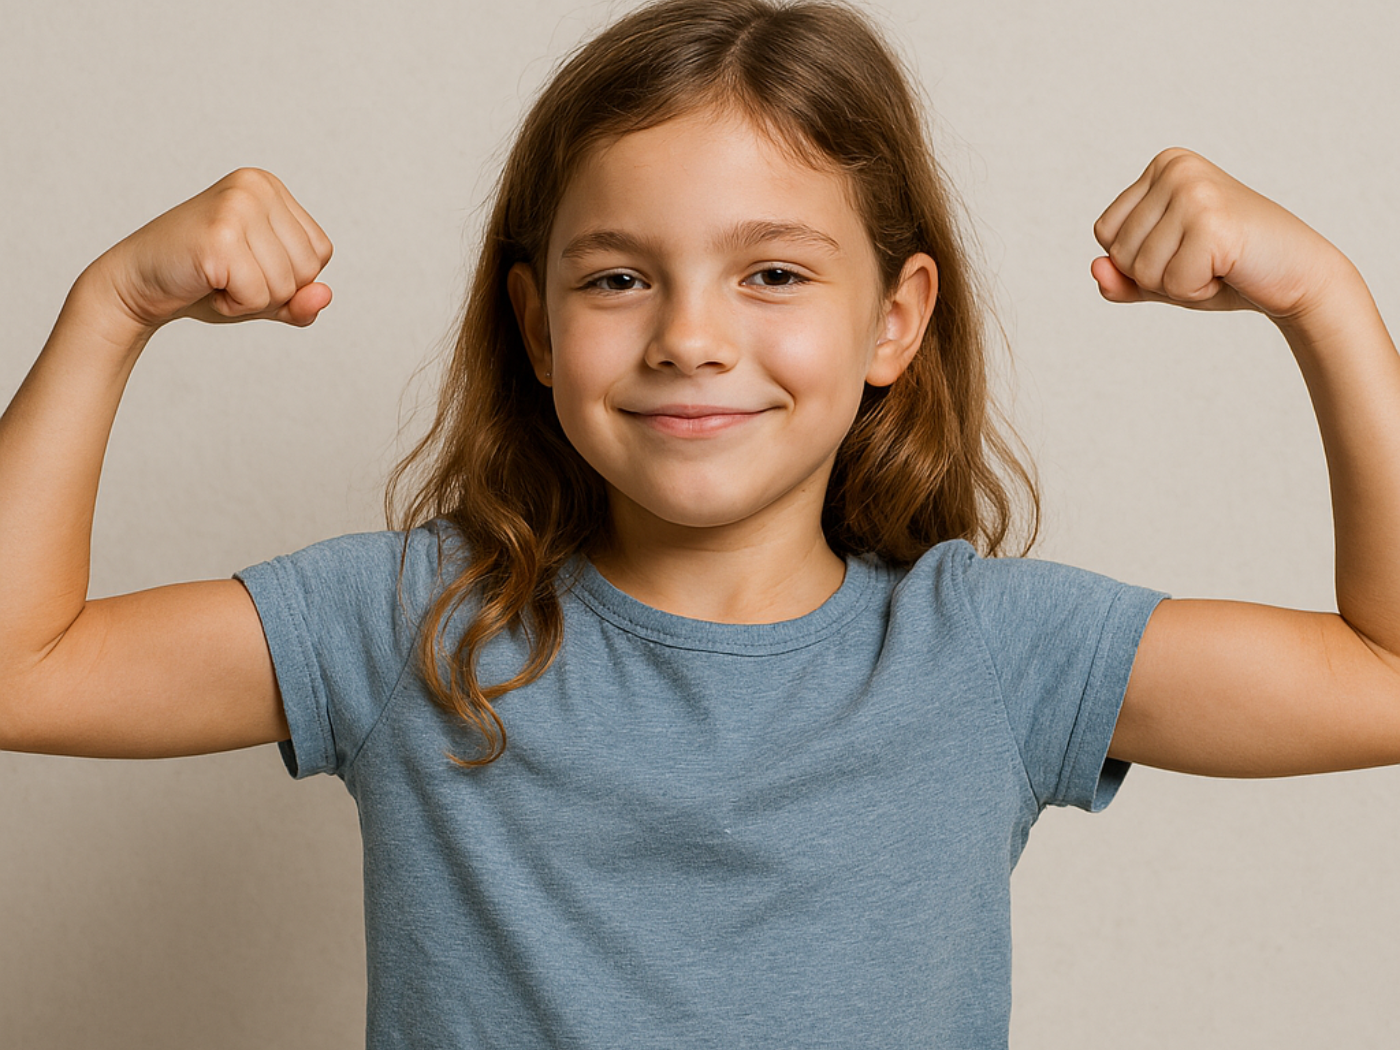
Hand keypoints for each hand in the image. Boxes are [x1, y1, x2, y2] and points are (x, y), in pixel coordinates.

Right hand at [88, 168, 333, 333]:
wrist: (136, 284)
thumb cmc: (202, 283)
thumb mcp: (264, 293)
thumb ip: (301, 300)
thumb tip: (325, 295)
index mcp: (270, 187)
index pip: (321, 253)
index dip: (289, 277)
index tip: (245, 265)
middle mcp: (256, 186)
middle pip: (308, 270)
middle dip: (272, 291)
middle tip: (226, 274)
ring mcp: (237, 206)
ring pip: (287, 286)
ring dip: (251, 300)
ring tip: (215, 278)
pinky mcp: (220, 235)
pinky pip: (259, 296)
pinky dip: (234, 307)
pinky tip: (206, 284)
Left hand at [1091, 148, 1343, 321]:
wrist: (1299, 275)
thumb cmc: (1230, 271)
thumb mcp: (1164, 275)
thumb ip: (1122, 278)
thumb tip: (1095, 269)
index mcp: (1162, 167)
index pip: (1104, 233)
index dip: (1140, 259)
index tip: (1187, 247)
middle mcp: (1176, 169)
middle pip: (1119, 252)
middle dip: (1158, 275)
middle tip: (1207, 259)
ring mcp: (1194, 191)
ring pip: (1141, 270)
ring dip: (1179, 284)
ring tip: (1219, 263)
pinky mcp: (1212, 222)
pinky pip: (1172, 284)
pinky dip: (1197, 292)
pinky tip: (1230, 269)